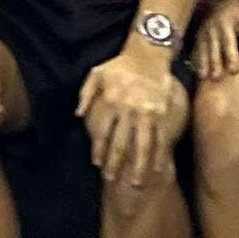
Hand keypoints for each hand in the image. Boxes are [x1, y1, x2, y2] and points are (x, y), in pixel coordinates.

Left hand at [77, 47, 182, 182]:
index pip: (104, 130)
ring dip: (139, 166)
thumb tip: (77, 115)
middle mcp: (130, 109)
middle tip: (111, 179)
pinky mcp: (162, 114)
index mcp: (112, 100)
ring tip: (136, 183)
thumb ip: (85, 94)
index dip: (99, 149)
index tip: (97, 164)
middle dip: (116, 163)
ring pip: (143, 145)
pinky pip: (161, 138)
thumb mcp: (96, 73)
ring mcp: (148, 113)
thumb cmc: (119, 66)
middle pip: (122, 142)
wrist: (148, 55)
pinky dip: (159, 155)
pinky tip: (157, 169)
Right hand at [190, 0, 238, 82]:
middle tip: (216, 77)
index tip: (233, 71)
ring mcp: (203, 31)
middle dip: (214, 62)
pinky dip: (195, 60)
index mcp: (226, 22)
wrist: (224, 2)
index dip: (230, 56)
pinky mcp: (198, 36)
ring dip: (202, 62)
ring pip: (202, 48)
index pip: (228, 41)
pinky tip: (197, 72)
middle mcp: (212, 27)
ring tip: (203, 77)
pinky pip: (195, 49)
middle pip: (213, 47)